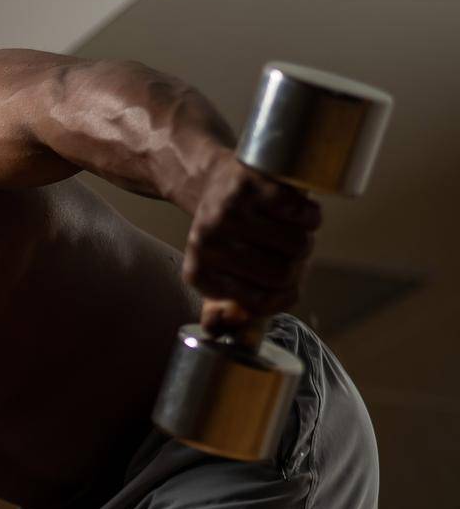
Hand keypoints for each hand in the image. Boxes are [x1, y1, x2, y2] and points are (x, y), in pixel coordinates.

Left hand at [184, 150, 320, 333]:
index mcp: (198, 272)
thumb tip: (220, 330)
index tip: (281, 277)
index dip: (284, 293)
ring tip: (290, 230)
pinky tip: (295, 211)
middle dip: (298, 265)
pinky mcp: (252, 184)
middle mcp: (206, 243)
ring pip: (298, 246)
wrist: (212, 178)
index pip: (262, 303)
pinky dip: (310, 215)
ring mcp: (228, 211)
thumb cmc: (225, 233)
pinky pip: (304, 214)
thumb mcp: (217, 272)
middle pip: (282, 275)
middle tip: (290, 251)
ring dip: (305, 239)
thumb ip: (221, 307)